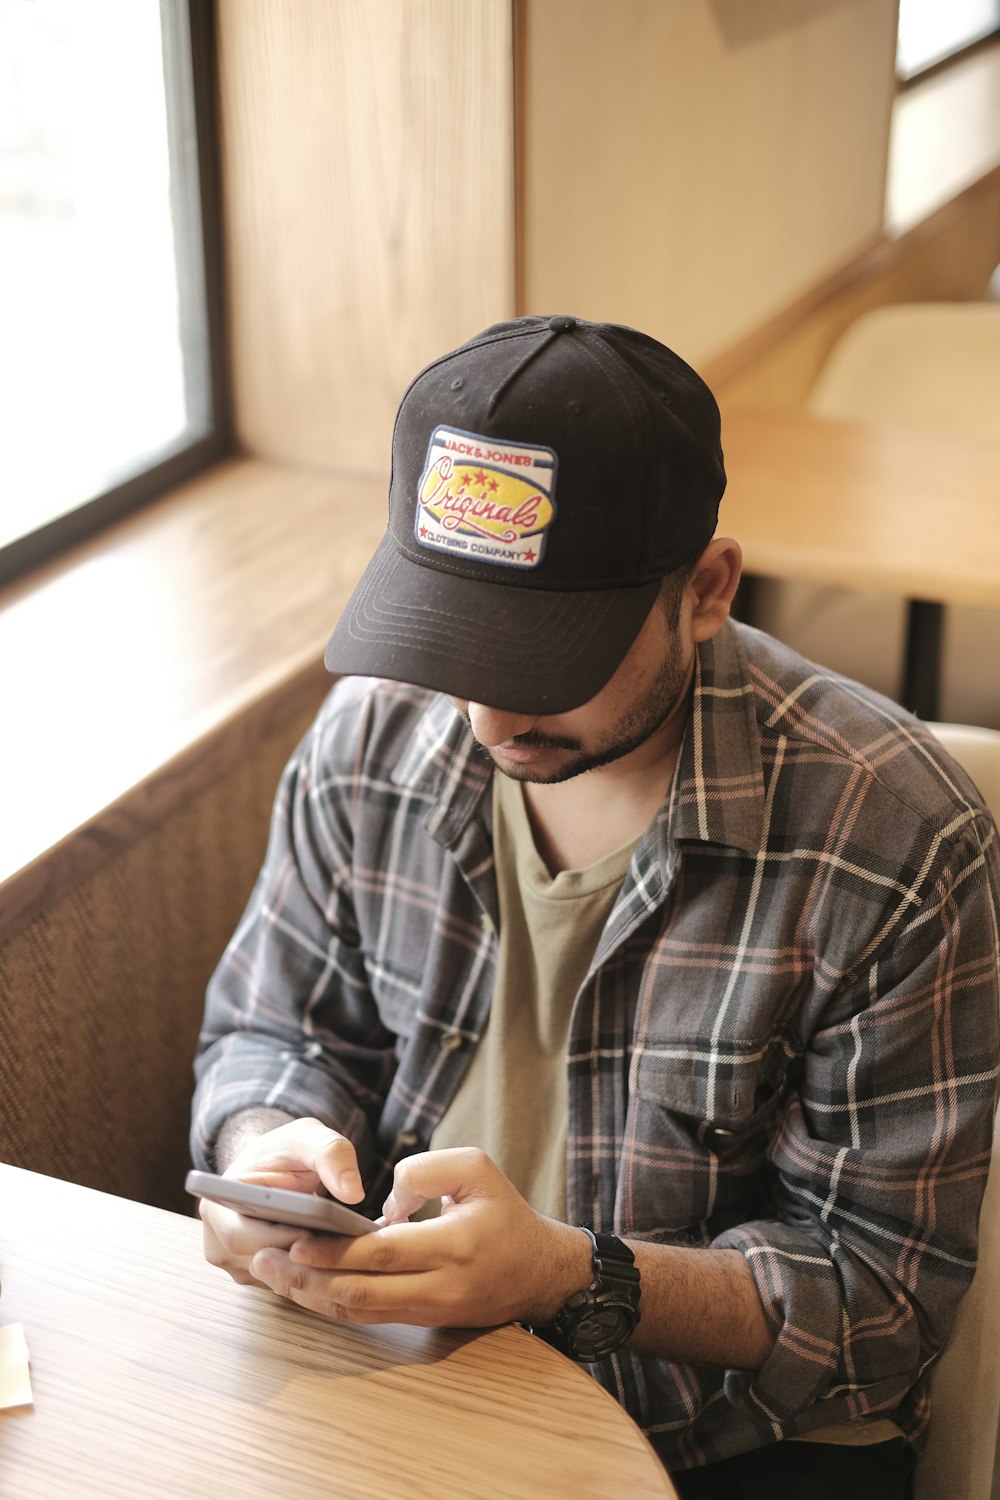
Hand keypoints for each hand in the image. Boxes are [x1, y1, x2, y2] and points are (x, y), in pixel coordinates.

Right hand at [199, 1116, 364, 1285]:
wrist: (277, 1164)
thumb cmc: (286, 1151)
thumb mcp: (310, 1138)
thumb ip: (332, 1155)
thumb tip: (353, 1193)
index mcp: (216, 1207)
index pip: (241, 1237)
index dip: (278, 1238)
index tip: (313, 1231)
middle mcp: (219, 1244)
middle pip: (261, 1264)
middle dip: (302, 1255)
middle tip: (343, 1243)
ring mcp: (237, 1265)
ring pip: (277, 1279)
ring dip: (310, 1267)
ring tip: (345, 1248)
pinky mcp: (259, 1276)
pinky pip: (287, 1282)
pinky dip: (312, 1271)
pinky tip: (338, 1255)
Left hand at [249, 1147, 592, 1328]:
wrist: (542, 1272)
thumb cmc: (507, 1213)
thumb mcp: (478, 1167)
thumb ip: (425, 1170)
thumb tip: (381, 1203)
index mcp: (454, 1245)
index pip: (382, 1255)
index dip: (335, 1253)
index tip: (295, 1240)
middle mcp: (440, 1287)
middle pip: (361, 1293)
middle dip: (308, 1280)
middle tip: (265, 1261)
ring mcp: (431, 1310)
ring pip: (360, 1313)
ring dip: (312, 1298)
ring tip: (273, 1276)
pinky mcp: (424, 1321)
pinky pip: (371, 1317)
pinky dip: (334, 1304)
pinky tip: (306, 1287)